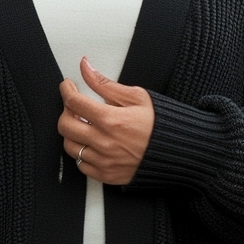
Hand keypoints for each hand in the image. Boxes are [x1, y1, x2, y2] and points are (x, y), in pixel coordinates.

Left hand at [58, 57, 153, 185]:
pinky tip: (92, 143)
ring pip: (70, 146)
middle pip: (65, 125)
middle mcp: (104, 142)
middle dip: (66, 111)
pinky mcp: (107, 175)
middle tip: (76, 106)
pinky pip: (81, 165)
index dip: (66, 90)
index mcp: (111, 120)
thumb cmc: (160, 124)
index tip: (68, 86)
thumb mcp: (136, 96)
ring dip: (72, 133)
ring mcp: (104, 161)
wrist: (178, 152)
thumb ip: (105, 84)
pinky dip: (82, 153)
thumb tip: (86, 68)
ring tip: (84, 124)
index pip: (73, 102)